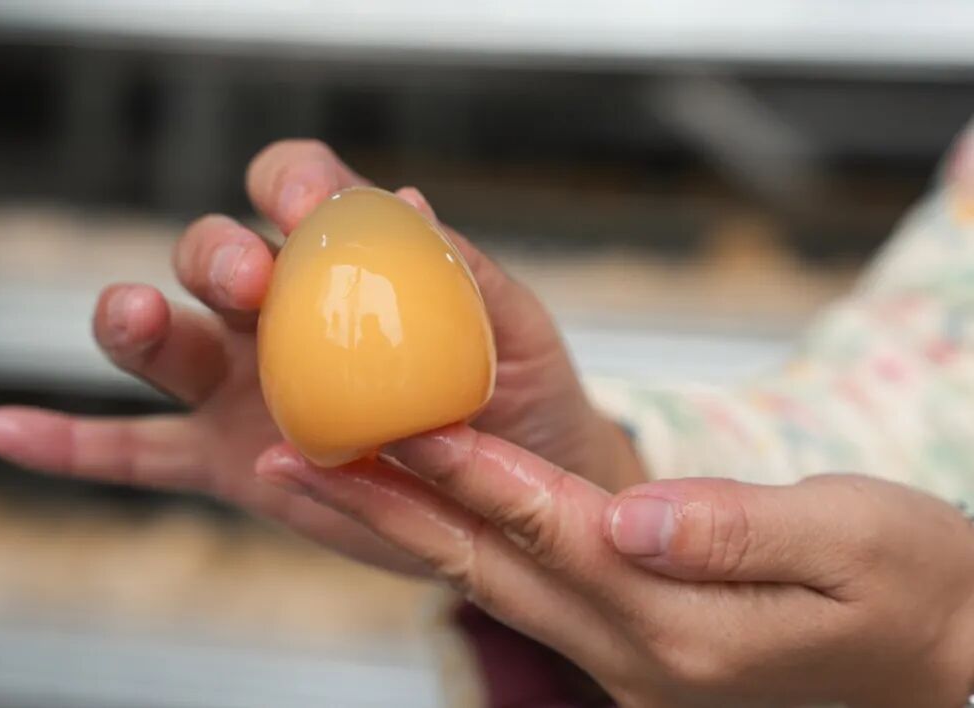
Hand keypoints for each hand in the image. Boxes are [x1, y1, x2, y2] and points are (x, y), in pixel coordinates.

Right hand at [0, 140, 640, 574]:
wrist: (517, 491)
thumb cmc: (521, 396)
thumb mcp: (513, 330)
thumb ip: (463, 274)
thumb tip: (407, 204)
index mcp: (341, 266)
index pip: (293, 191)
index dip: (290, 185)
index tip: (305, 209)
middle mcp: (275, 317)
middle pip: (209, 258)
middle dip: (213, 255)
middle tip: (249, 279)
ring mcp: (240, 390)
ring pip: (165, 344)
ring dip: (134, 321)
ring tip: (138, 316)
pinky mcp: (223, 463)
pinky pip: (129, 451)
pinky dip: (64, 444)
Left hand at [255, 425, 973, 706]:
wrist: (949, 669)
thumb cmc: (919, 595)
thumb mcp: (859, 541)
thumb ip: (740, 528)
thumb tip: (636, 513)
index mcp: (681, 612)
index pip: (546, 523)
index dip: (463, 466)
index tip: (386, 419)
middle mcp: (634, 648)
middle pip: (483, 563)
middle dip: (384, 508)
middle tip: (291, 458)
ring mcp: (627, 663)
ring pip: (487, 584)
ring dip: (402, 531)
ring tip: (322, 481)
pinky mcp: (634, 654)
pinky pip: (523, 597)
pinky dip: (461, 551)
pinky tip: (425, 519)